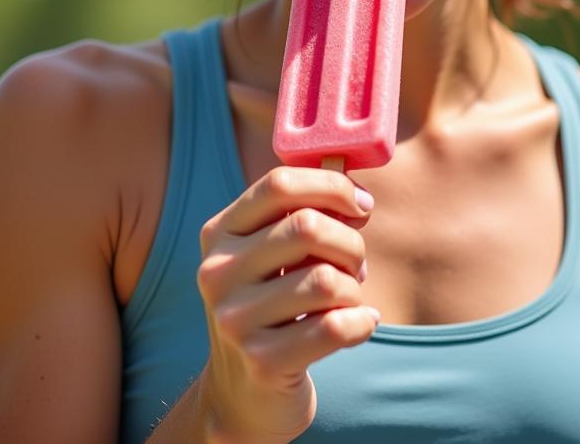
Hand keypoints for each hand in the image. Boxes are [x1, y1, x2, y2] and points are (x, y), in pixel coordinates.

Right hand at [196, 166, 378, 442]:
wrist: (243, 395)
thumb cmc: (273, 308)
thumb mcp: (271, 256)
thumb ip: (301, 216)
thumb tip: (355, 194)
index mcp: (219, 233)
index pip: (279, 184)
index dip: (331, 186)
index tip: (360, 205)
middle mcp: (217, 272)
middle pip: (307, 226)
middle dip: (350, 242)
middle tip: (356, 262)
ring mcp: (234, 319)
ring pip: (325, 279)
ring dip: (354, 288)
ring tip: (350, 298)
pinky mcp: (261, 361)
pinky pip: (335, 326)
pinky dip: (362, 322)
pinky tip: (361, 324)